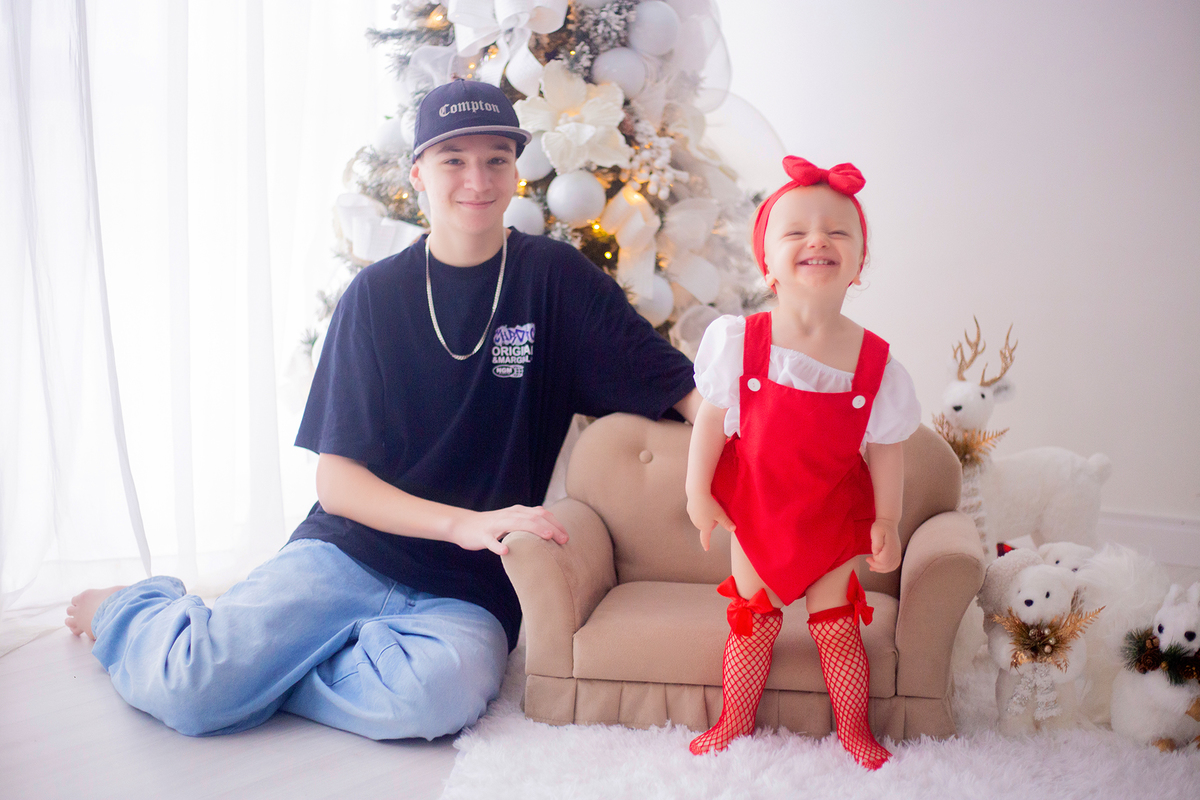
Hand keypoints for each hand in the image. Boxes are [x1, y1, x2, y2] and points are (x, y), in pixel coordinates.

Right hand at [448, 505, 567, 555]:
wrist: (464, 525)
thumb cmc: (493, 526)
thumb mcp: (513, 521)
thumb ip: (530, 522)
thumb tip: (551, 529)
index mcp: (518, 512)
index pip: (541, 514)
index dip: (556, 523)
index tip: (567, 537)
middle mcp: (509, 515)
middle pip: (533, 517)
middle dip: (551, 527)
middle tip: (564, 540)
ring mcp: (495, 524)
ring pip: (516, 524)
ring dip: (533, 530)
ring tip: (547, 537)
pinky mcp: (483, 535)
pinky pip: (490, 541)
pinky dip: (498, 546)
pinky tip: (506, 551)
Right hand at [686, 492, 733, 551]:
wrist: (697, 493)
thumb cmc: (710, 504)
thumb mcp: (721, 514)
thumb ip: (727, 523)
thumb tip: (734, 530)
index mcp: (705, 527)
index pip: (705, 538)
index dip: (706, 543)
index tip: (707, 548)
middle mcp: (697, 523)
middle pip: (707, 525)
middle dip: (711, 520)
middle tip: (715, 511)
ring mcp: (692, 517)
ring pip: (702, 518)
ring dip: (706, 515)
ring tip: (708, 506)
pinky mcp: (690, 510)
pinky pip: (697, 512)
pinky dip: (701, 509)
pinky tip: (702, 503)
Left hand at [865, 518, 899, 572]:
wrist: (888, 523)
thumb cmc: (881, 527)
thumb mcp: (876, 531)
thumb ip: (876, 542)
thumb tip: (875, 552)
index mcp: (890, 547)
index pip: (883, 561)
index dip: (875, 562)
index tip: (868, 558)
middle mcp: (895, 552)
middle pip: (886, 566)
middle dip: (876, 566)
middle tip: (869, 561)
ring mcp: (897, 553)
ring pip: (891, 567)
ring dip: (881, 569)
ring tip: (873, 567)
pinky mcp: (897, 554)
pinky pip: (894, 565)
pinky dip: (887, 568)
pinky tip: (881, 567)